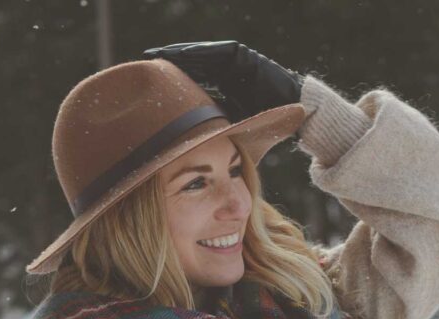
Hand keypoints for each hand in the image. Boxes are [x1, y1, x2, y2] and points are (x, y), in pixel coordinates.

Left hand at [143, 40, 303, 120]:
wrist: (292, 112)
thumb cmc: (264, 125)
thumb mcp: (230, 127)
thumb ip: (213, 128)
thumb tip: (190, 146)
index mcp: (220, 87)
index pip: (191, 80)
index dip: (172, 81)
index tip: (151, 84)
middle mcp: (224, 71)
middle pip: (192, 64)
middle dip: (170, 62)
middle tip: (146, 62)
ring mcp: (233, 61)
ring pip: (201, 56)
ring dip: (180, 54)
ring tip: (159, 54)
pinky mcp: (242, 56)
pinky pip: (217, 52)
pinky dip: (201, 53)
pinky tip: (182, 54)